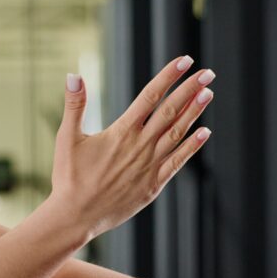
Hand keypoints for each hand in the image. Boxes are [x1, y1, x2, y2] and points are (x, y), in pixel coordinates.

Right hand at [51, 55, 213, 239]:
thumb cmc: (69, 177)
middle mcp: (139, 146)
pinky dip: (192, 146)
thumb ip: (74, 105)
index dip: (169, 77)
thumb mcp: (67, 138)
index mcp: (121, 132)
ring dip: (194, 113)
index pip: (150, 96)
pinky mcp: (153, 185)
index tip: (184, 61)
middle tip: (207, 72)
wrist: (75, 216)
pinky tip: (205, 132)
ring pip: (177, 133)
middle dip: (190, 90)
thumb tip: (73, 75)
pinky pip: (177, 162)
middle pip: (170, 111)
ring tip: (209, 93)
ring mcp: (149, 166)